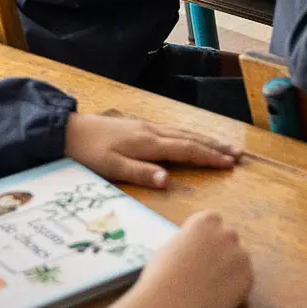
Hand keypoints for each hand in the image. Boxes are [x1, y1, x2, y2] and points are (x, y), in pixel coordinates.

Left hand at [65, 112, 240, 187]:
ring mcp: (147, 127)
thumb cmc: (88, 153)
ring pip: (184, 132)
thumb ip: (140, 173)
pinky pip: (174, 130)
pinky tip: (194, 137)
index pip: (186, 150)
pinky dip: (191, 135)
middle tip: (238, 153)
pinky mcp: (141, 126)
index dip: (209, 157)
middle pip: (191, 138)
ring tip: (225, 145)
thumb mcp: (111, 167)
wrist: (67, 131)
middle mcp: (153, 131)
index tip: (230, 163)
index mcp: (149, 143)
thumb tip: (168, 181)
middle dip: (215, 146)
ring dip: (207, 139)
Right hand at [105, 211, 251, 307]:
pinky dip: (234, 288)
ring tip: (208, 287)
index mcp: (206, 221)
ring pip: (239, 259)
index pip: (213, 221)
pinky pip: (244, 280)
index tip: (200, 250)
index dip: (206, 237)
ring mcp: (240, 255)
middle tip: (206, 271)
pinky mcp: (248, 278)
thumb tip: (197, 246)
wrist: (168, 306)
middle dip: (221, 251)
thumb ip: (190, 241)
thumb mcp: (171, 247)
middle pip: (228, 238)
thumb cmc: (160, 278)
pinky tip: (216, 297)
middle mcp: (227, 233)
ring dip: (229, 269)